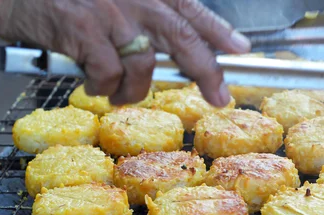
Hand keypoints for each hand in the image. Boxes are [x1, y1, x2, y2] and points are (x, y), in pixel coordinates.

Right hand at [0, 0, 250, 105]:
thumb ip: (144, 16)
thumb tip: (172, 48)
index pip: (191, 8)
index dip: (219, 30)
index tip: (240, 50)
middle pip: (182, 37)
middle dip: (206, 71)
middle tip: (219, 96)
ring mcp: (109, 11)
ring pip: (144, 65)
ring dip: (134, 90)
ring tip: (120, 93)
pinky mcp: (83, 29)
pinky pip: (109, 75)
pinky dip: (104, 88)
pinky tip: (92, 83)